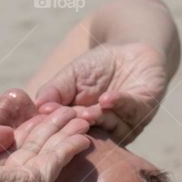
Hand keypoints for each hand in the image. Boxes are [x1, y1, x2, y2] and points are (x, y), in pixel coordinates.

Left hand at [0, 107, 91, 181]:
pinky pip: (54, 163)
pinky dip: (69, 147)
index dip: (31, 129)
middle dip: (54, 130)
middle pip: (36, 151)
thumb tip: (8, 132)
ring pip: (48, 155)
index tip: (45, 113)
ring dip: (66, 135)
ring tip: (84, 117)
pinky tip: (82, 135)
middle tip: (72, 112)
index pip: (15, 150)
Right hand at [35, 42, 167, 143]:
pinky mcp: (145, 109)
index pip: (67, 129)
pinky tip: (107, 99)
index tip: (44, 121)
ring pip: (112, 126)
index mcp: (83, 124)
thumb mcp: (70, 75)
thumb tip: (37, 106)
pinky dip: (119, 104)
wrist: (130, 48)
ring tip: (86, 112)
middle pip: (88, 132)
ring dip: (99, 118)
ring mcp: (126, 122)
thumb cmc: (96, 65)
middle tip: (67, 120)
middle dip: (78, 125)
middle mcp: (105, 129)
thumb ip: (54, 90)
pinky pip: (132, 110)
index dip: (56, 125)